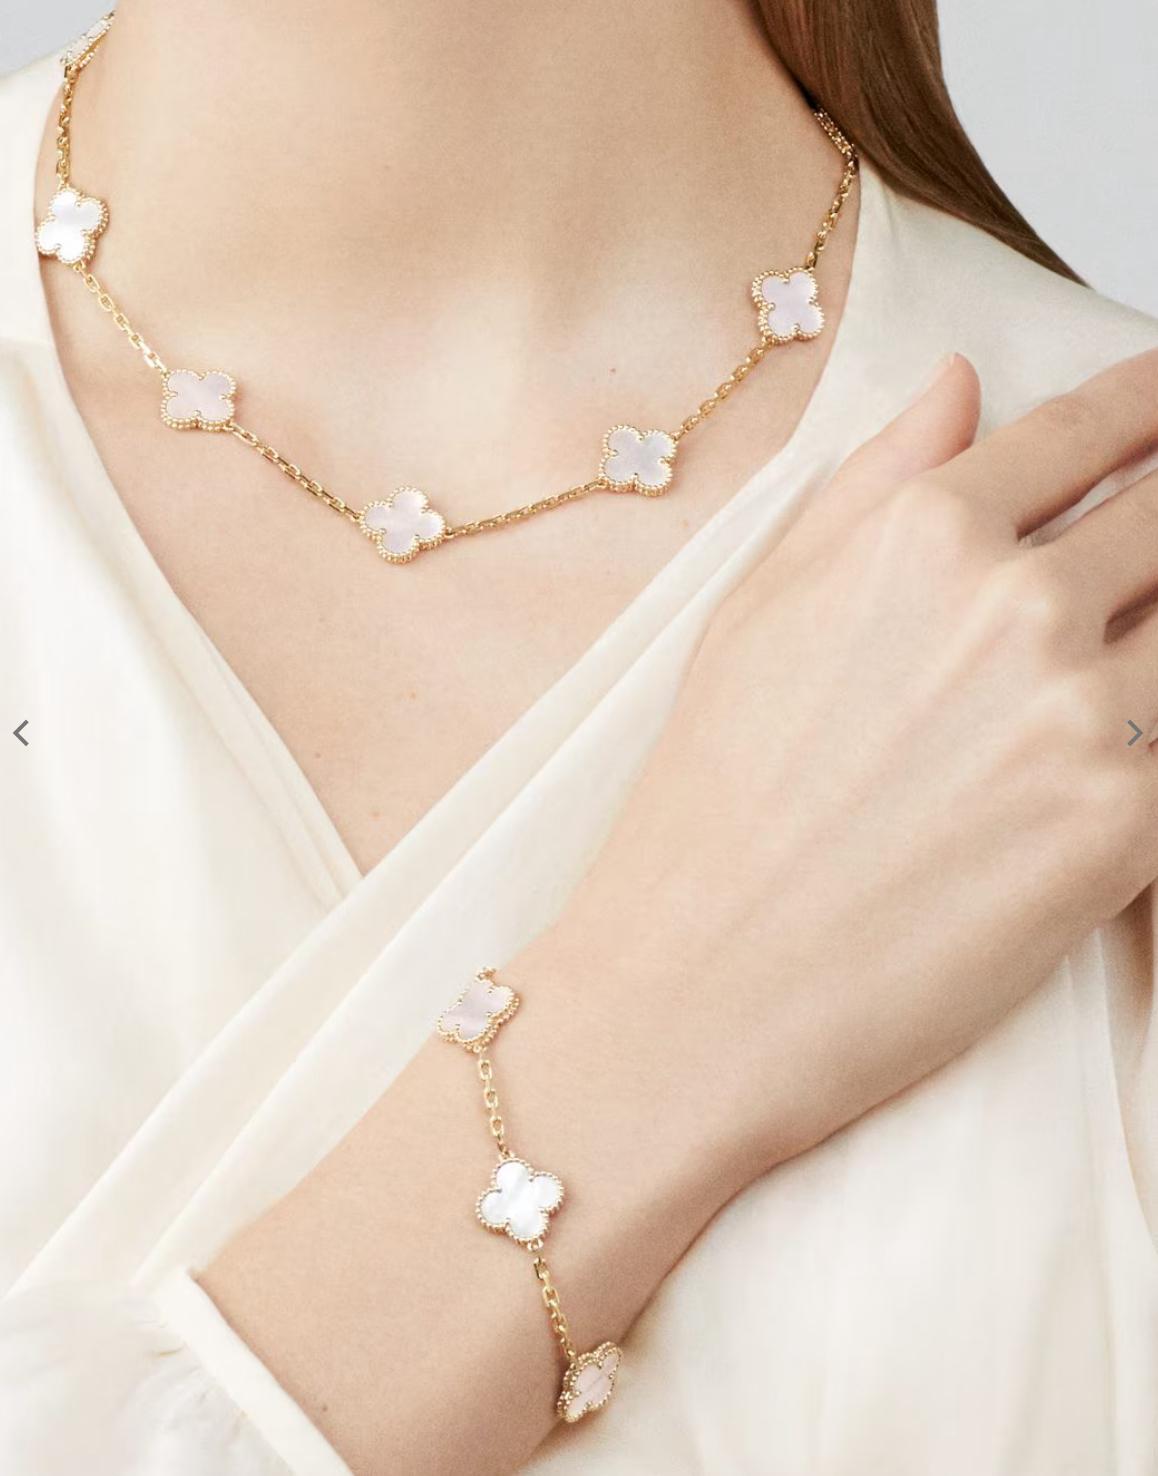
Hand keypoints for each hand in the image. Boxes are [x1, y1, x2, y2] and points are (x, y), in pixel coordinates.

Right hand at [535, 348, 1157, 1192]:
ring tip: (1108, 669)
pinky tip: (1107, 751)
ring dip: (1156, 636)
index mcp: (922, 533)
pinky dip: (1154, 737)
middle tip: (1140, 562)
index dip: (1149, 403)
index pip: (1089, 428)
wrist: (702, 983)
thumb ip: (868, 479)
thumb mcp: (756, 607)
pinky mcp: (1124, 826)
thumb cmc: (711, 801)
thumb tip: (958, 383)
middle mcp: (1014, 603)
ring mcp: (1079, 714)